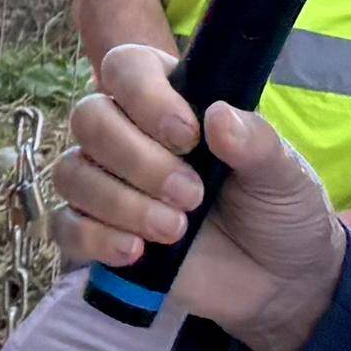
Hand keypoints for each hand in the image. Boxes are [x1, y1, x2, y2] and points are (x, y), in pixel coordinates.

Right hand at [53, 42, 347, 350]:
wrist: (279, 282)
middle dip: (136, 158)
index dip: (144, 95)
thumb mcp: (284, 174)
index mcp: (171, 101)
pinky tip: (136, 252)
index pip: (126, 68)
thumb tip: (218, 117)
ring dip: (120, 202)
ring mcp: (109, 184)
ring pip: (72, 172)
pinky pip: (66, 226)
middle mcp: (130, 134)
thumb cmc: (279, 211)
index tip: (187, 136)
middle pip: (89, 118)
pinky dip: (95, 238)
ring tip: (175, 229)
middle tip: (191, 194)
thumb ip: (257, 143)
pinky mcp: (100, 233)